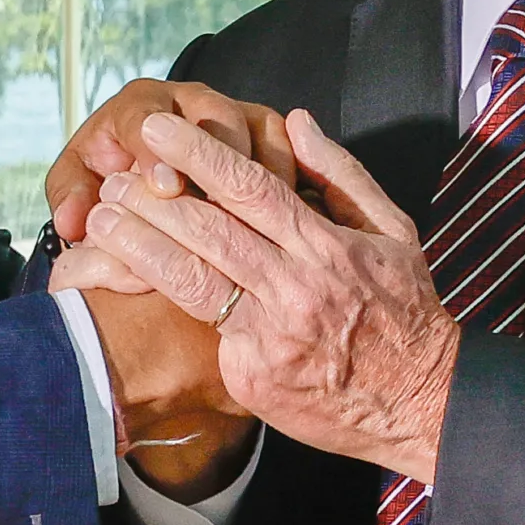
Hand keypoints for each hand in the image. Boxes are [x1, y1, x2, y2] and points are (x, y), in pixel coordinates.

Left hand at [48, 79, 296, 243]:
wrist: (151, 169)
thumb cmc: (110, 179)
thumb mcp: (81, 188)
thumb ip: (72, 201)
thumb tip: (73, 221)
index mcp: (138, 106)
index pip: (146, 119)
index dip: (156, 153)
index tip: (163, 188)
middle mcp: (189, 99)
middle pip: (215, 115)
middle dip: (219, 161)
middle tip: (218, 207)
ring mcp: (234, 112)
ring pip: (259, 129)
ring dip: (260, 174)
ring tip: (259, 218)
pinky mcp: (266, 132)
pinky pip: (287, 147)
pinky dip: (288, 180)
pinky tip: (286, 220)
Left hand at [82, 109, 457, 484]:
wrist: (422, 402)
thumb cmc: (405, 310)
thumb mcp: (392, 231)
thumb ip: (341, 174)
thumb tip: (295, 122)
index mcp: (324, 246)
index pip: (250, 187)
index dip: (198, 154)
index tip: (159, 129)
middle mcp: (293, 287)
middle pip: (208, 230)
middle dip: (153, 197)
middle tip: (114, 174)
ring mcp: (269, 335)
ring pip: (191, 280)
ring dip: (140, 246)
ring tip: (102, 220)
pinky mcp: (252, 376)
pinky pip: (206, 333)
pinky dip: (168, 305)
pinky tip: (129, 284)